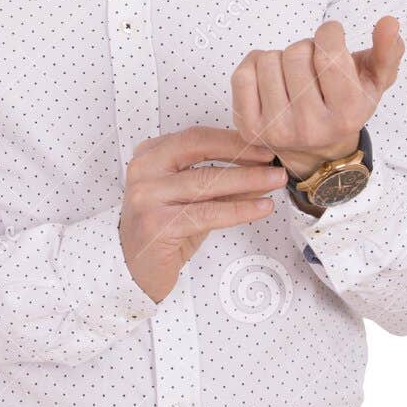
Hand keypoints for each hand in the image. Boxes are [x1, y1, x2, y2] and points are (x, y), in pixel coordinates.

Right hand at [119, 126, 288, 303]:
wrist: (132, 268)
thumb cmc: (161, 230)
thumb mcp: (192, 200)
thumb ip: (222, 184)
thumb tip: (260, 169)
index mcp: (149, 156)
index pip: (195, 137)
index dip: (231, 139)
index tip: (261, 145)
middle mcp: (144, 170)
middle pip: (198, 149)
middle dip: (241, 153)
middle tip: (272, 160)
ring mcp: (148, 196)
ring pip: (206, 181)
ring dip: (248, 180)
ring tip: (274, 180)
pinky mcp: (157, 224)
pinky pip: (207, 213)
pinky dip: (239, 209)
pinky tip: (260, 208)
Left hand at [231, 17, 404, 180]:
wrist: (317, 148)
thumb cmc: (346, 103)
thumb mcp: (375, 80)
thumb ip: (388, 50)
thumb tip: (390, 22)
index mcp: (347, 113)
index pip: (329, 52)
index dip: (330, 33)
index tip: (332, 37)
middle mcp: (311, 126)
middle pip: (297, 53)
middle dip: (306, 47)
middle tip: (314, 64)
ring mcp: (277, 130)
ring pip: (269, 60)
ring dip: (281, 57)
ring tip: (295, 74)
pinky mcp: (250, 128)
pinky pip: (242, 74)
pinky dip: (256, 65)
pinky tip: (272, 78)